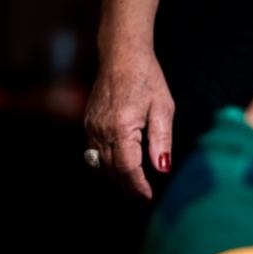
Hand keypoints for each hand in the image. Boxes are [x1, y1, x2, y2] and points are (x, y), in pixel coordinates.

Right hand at [83, 45, 174, 198]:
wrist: (121, 55)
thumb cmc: (146, 78)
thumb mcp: (163, 108)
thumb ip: (162, 140)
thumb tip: (162, 168)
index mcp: (121, 126)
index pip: (127, 168)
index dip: (137, 186)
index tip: (148, 198)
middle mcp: (101, 129)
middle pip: (112, 170)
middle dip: (128, 186)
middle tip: (144, 197)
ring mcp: (91, 126)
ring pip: (101, 164)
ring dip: (117, 178)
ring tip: (135, 186)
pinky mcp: (89, 122)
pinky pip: (94, 152)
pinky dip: (107, 164)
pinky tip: (122, 167)